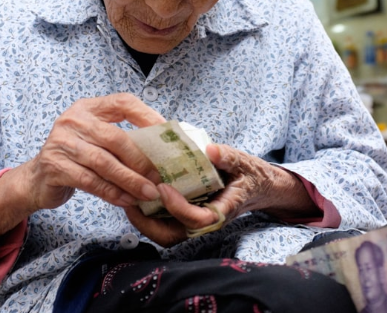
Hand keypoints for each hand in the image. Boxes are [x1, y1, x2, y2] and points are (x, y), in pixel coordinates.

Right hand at [0, 93, 164, 239]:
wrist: (37, 179)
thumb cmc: (76, 157)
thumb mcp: (95, 138)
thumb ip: (122, 137)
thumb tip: (163, 147)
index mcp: (88, 107)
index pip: (123, 102)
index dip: (147, 115)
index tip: (166, 133)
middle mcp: (73, 120)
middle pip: (115, 137)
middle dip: (141, 160)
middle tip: (159, 177)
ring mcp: (61, 142)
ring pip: (104, 163)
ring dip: (130, 180)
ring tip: (148, 193)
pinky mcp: (54, 166)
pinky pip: (90, 181)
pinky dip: (112, 193)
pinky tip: (127, 201)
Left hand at [125, 144, 318, 246]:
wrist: (259, 187)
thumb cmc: (250, 175)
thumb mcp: (244, 162)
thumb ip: (228, 157)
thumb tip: (210, 150)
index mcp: (221, 211)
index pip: (196, 220)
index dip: (177, 208)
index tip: (162, 187)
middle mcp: (205, 221)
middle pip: (172, 235)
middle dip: (147, 223)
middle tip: (129, 199)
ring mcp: (194, 221)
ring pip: (164, 232)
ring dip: (143, 220)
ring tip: (126, 197)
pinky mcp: (186, 216)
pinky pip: (163, 223)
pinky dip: (147, 213)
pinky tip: (136, 194)